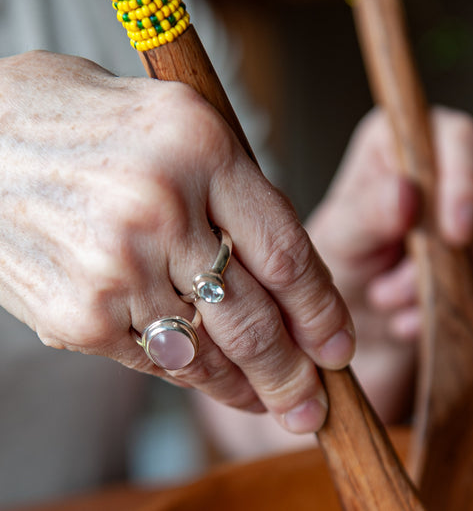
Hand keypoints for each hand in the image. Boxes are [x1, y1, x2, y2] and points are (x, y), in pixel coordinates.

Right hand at [0, 51, 355, 432]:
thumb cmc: (96, 125)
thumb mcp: (184, 127)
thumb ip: (238, 196)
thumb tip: (286, 276)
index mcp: (201, 150)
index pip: (287, 254)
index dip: (321, 312)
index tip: (339, 346)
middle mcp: (160, 211)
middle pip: (253, 320)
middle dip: (292, 374)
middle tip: (314, 404)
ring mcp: (115, 268)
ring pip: (206, 353)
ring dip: (245, 385)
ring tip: (271, 400)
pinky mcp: (76, 315)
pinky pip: (155, 361)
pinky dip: (193, 375)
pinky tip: (214, 380)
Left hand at [306, 106, 472, 420]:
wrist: (352, 303)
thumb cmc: (339, 257)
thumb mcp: (340, 237)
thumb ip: (367, 214)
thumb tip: (405, 193)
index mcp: (397, 141)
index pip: (455, 139)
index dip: (465, 182)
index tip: (454, 235)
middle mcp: (440, 162)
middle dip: (444, 253)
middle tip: (392, 290)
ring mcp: (467, 202)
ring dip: (443, 282)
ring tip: (388, 301)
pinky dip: (452, 299)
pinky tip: (410, 317)